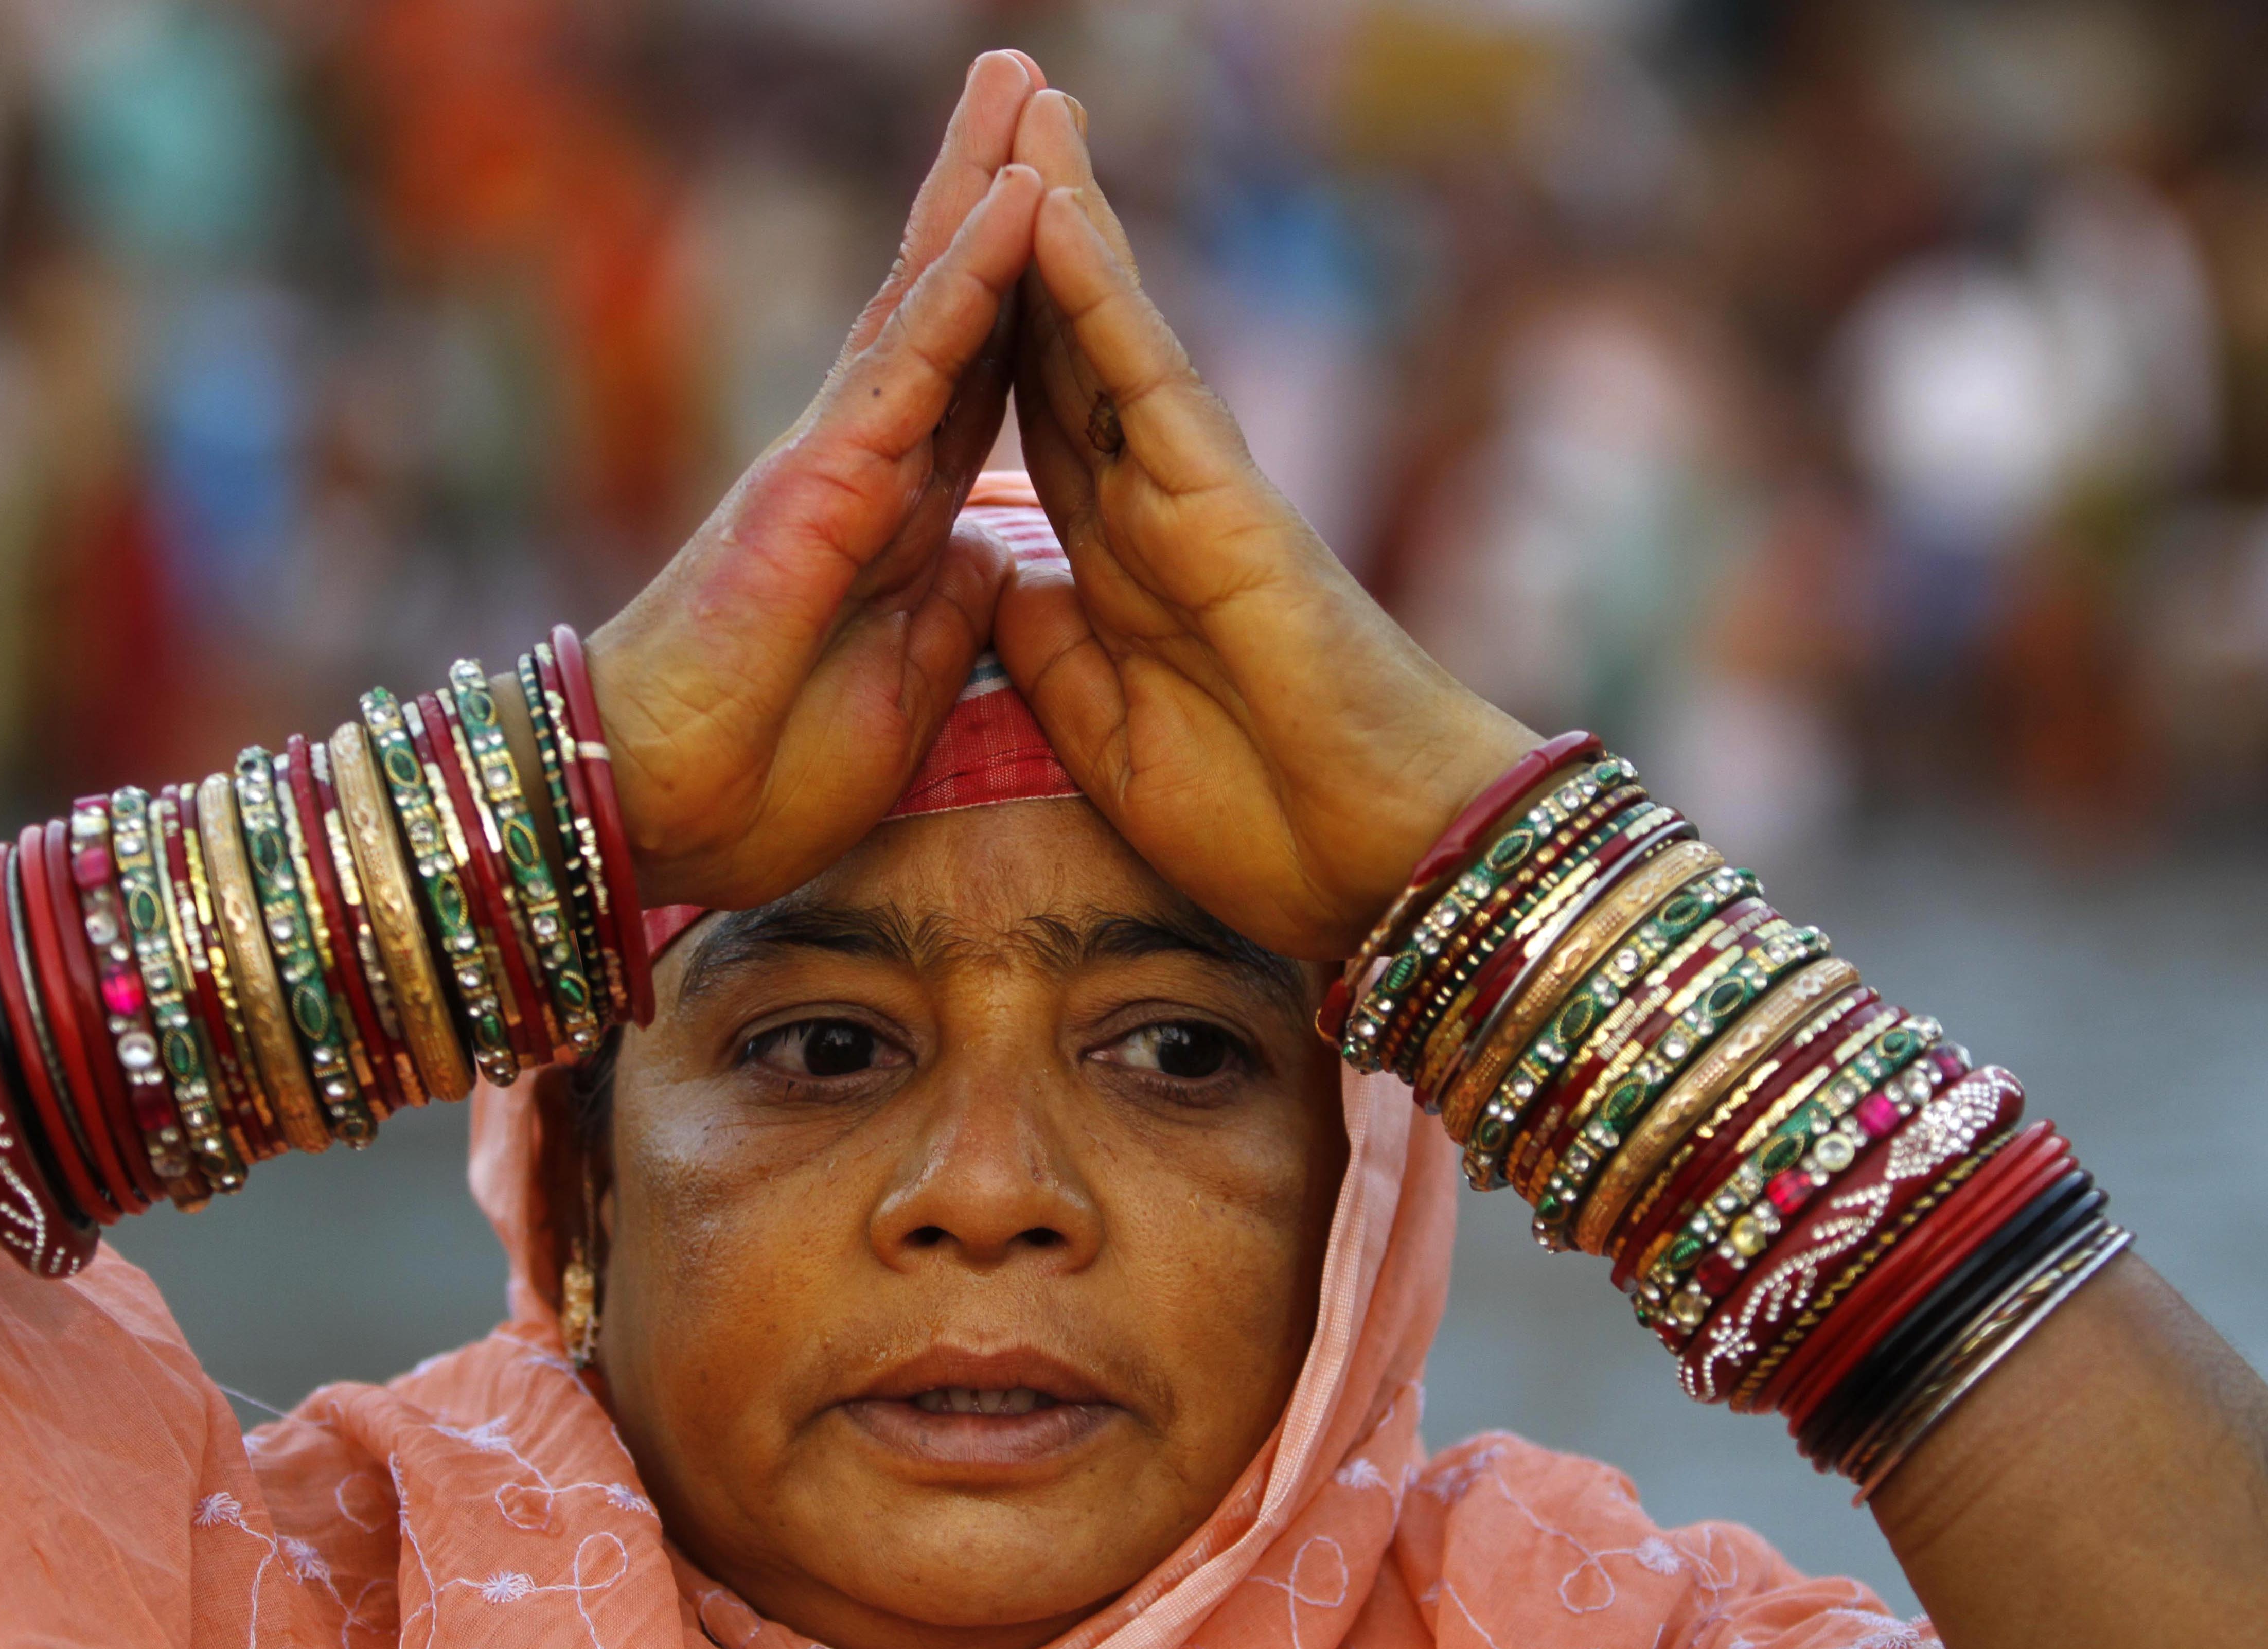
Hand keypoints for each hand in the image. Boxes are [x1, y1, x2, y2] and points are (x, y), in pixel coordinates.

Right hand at [587, 52, 1046, 909]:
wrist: (659, 814)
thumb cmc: (759, 770)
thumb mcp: (899, 687)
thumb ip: (946, 608)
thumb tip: (991, 554)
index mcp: (894, 518)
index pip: (978, 380)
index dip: (1028, 292)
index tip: (1072, 209)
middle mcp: (866, 466)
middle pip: (949, 306)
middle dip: (994, 194)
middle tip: (1037, 86)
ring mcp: (838, 462)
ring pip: (928, 300)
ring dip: (982, 190)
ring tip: (1026, 86)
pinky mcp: (818, 482)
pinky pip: (912, 364)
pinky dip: (969, 280)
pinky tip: (1014, 202)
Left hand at [993, 91, 1539, 959]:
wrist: (1375, 869)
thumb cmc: (1266, 819)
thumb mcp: (1106, 736)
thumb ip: (1053, 649)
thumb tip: (995, 573)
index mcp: (1120, 567)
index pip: (1038, 426)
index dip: (987, 339)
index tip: (938, 263)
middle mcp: (1156, 509)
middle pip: (1070, 351)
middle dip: (1024, 244)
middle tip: (990, 126)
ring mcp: (1199, 497)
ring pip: (1111, 333)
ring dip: (1064, 221)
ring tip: (1023, 114)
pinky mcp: (1233, 510)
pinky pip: (1149, 384)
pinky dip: (1097, 299)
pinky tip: (1052, 213)